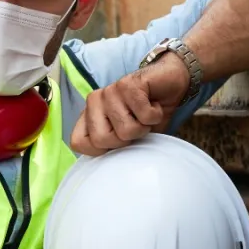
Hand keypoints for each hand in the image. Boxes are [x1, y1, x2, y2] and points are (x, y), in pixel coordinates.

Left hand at [71, 53, 190, 155]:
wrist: (171, 82)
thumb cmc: (148, 112)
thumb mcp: (129, 135)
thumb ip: (114, 146)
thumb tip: (108, 167)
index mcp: (89, 114)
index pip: (78, 142)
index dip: (101, 150)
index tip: (119, 141)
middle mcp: (94, 101)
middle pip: (101, 140)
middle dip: (126, 140)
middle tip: (136, 124)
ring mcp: (109, 91)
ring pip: (126, 130)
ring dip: (144, 127)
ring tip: (145, 113)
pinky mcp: (128, 85)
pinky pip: (144, 116)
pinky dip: (155, 115)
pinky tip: (154, 104)